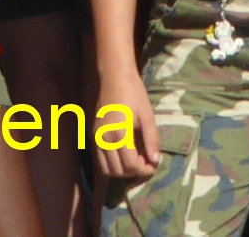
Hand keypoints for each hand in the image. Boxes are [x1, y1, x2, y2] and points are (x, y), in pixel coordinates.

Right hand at [95, 64, 159, 181]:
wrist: (112, 76)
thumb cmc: (133, 93)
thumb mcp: (147, 114)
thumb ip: (152, 140)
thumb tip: (156, 161)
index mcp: (119, 134)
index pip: (131, 165)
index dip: (144, 170)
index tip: (154, 166)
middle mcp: (104, 139)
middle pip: (118, 171)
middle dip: (134, 172)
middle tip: (146, 162)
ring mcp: (96, 138)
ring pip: (107, 169)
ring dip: (122, 171)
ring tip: (135, 159)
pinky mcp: (92, 135)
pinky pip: (100, 160)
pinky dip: (112, 164)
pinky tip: (124, 154)